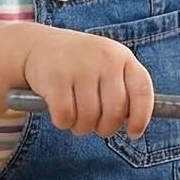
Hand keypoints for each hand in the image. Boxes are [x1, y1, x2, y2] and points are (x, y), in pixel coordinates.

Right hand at [20, 26, 154, 137]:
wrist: (38, 46)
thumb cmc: (80, 65)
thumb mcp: (107, 66)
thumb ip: (123, 90)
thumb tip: (135, 126)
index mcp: (122, 56)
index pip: (142, 91)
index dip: (141, 117)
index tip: (133, 133)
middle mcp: (104, 58)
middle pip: (114, 112)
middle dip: (105, 128)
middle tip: (95, 126)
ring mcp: (79, 67)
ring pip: (89, 119)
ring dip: (82, 127)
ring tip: (76, 116)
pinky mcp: (55, 78)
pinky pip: (65, 117)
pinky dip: (63, 122)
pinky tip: (60, 112)